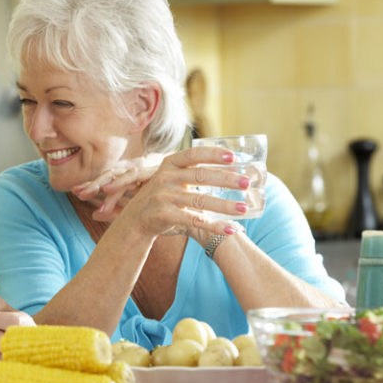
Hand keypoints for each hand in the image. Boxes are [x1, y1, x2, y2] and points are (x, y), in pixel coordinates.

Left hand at [71, 153, 163, 221]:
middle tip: (76, 191)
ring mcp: (152, 169)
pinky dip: (121, 185)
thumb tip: (93, 214)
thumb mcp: (140, 211)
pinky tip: (108, 192)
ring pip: (122, 176)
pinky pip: (136, 178)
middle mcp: (144, 171)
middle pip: (114, 175)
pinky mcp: (160, 172)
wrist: (201, 216)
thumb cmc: (171, 213)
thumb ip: (120, 210)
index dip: (94, 186)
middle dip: (94, 183)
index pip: (112, 180)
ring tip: (89, 193)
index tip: (77, 193)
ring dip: (105, 185)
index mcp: (138, 179)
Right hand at [109, 146, 250, 240]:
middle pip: (200, 176)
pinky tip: (230, 229)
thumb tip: (229, 164)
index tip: (233, 157)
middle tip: (247, 182)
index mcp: (169, 164)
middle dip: (226, 179)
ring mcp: (164, 197)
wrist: (135, 220)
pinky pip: (194, 220)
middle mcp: (165, 178)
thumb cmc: (162, 196)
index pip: (193, 155)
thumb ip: (191, 171)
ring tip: (244, 208)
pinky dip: (214, 225)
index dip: (213, 154)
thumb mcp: (171, 178)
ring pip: (200, 201)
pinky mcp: (165, 215)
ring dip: (225, 205)